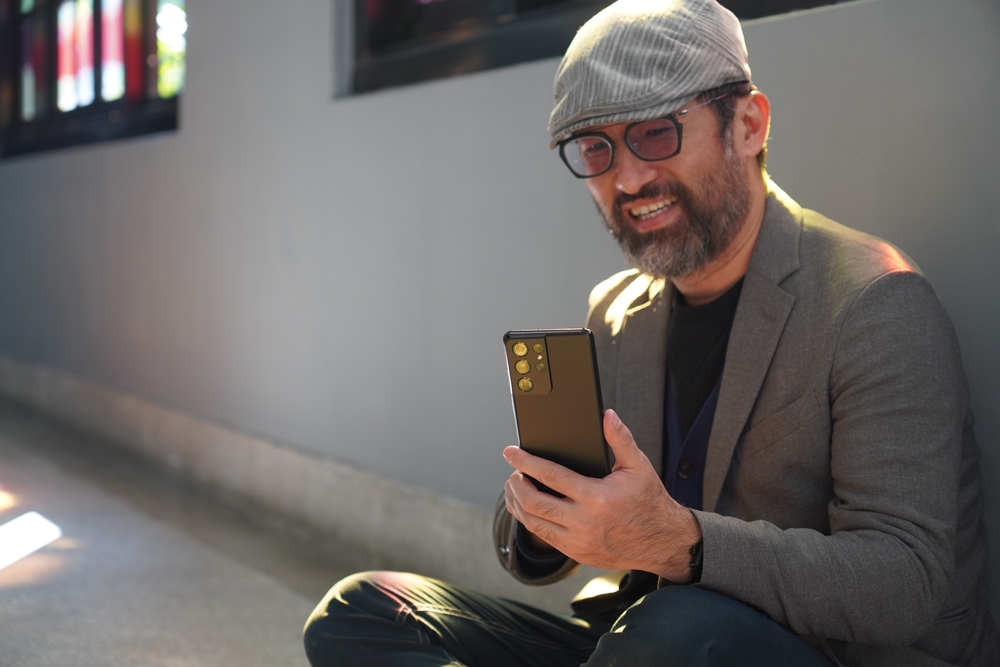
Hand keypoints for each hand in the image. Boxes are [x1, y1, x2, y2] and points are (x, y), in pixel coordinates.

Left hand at [504, 409, 701, 581]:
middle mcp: (584, 522)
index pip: (550, 476)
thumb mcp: (638, 467)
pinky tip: (527, 508)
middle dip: (516, 484)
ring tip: (515, 487)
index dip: (526, 462)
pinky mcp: (577, 553)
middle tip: (513, 471)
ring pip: (533, 523)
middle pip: (533, 502)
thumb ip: (620, 439)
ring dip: (517, 503)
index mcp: (597, 498)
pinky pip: (543, 537)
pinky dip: (529, 520)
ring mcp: (578, 541)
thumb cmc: (649, 501)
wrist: (663, 543)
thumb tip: (607, 415)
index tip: (511, 452)